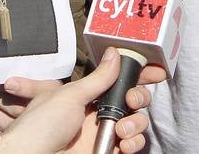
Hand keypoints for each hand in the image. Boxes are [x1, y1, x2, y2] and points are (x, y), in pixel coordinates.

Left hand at [0, 48, 151, 153]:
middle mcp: (98, 113)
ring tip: (122, 129)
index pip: (119, 81)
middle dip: (139, 99)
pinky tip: (124, 143)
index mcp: (88, 95)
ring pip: (136, 124)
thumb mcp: (70, 95)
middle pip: (133, 101)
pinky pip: (131, 146)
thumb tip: (115, 54)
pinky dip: (134, 143)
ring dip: (136, 124)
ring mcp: (102, 134)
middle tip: (131, 101)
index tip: (157, 72)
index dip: (139, 76)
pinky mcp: (106, 151)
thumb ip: (98, 79)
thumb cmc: (41, 124)